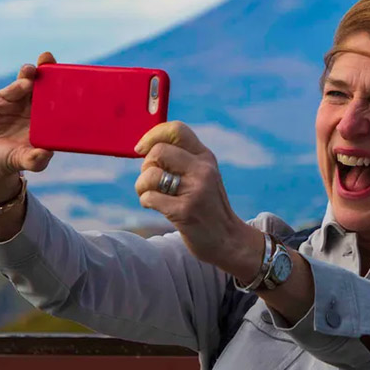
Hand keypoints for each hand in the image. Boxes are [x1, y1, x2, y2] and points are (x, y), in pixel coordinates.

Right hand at [0, 52, 55, 202]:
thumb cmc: (10, 161)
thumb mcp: (23, 161)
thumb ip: (34, 160)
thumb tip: (46, 154)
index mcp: (48, 120)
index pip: (60, 99)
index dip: (66, 86)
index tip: (73, 75)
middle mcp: (35, 108)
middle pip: (45, 85)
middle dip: (48, 70)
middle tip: (49, 59)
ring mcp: (18, 102)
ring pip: (27, 83)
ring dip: (31, 74)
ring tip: (33, 71)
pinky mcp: (0, 100)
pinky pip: (10, 91)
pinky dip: (16, 86)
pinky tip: (23, 83)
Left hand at [133, 121, 261, 276]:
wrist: (228, 240)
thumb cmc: (207, 207)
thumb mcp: (203, 176)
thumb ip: (183, 160)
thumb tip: (145, 148)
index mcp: (206, 157)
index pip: (177, 130)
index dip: (153, 135)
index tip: (141, 149)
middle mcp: (203, 170)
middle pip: (158, 151)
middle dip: (145, 167)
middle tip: (151, 181)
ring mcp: (195, 190)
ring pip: (150, 174)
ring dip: (141, 186)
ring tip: (150, 195)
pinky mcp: (185, 211)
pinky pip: (149, 197)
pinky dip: (146, 202)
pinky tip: (155, 207)